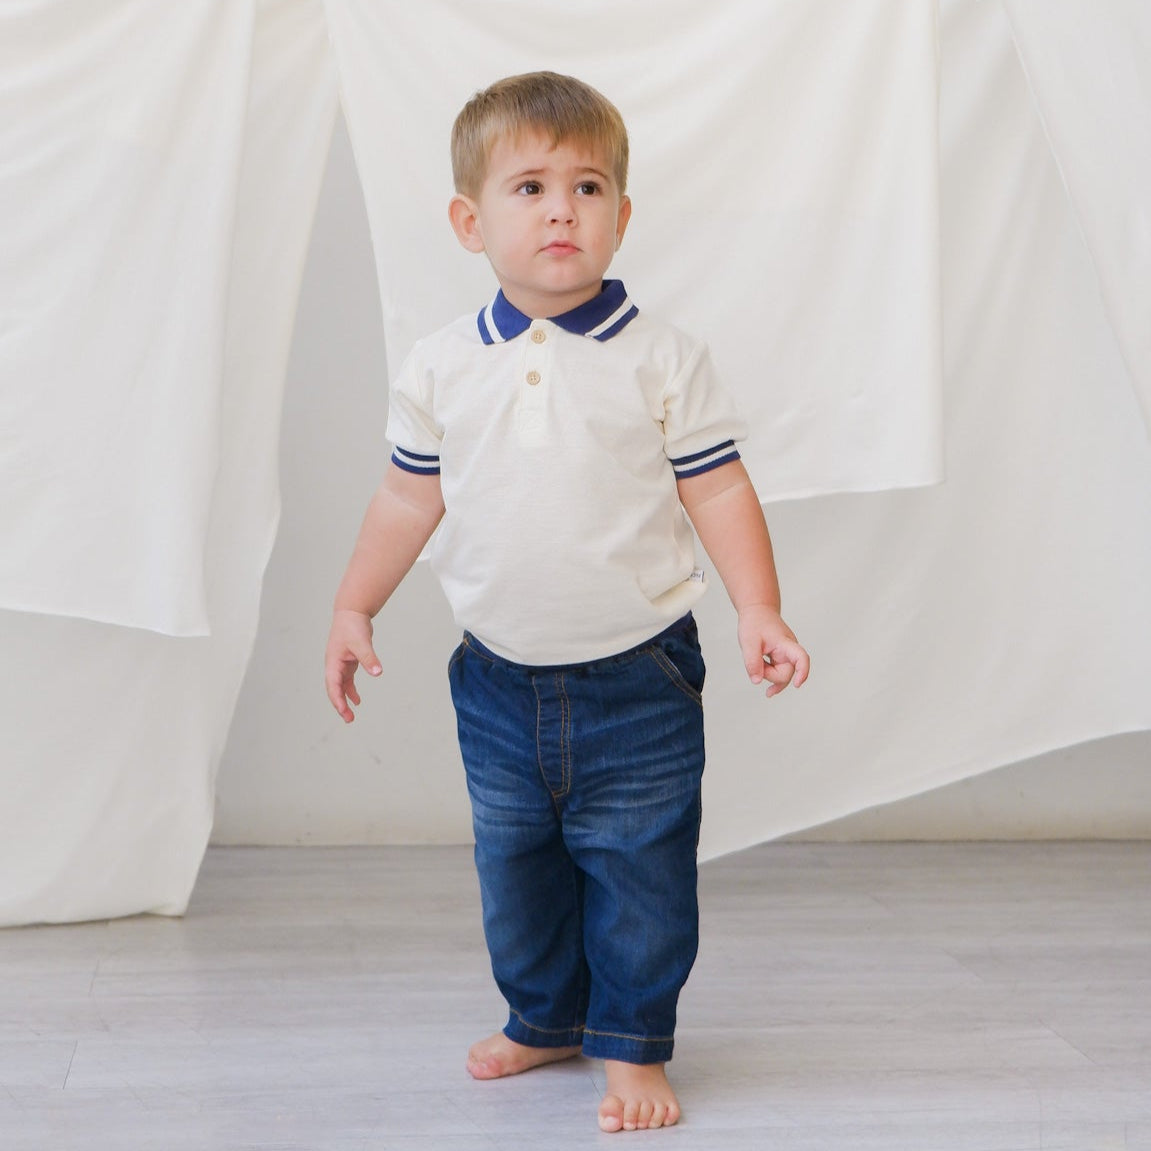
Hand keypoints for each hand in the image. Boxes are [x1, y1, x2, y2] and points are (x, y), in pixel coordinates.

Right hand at [324, 608, 381, 722]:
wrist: (352, 612)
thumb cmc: (353, 626)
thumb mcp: (362, 643)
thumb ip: (369, 658)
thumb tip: (378, 673)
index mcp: (333, 662)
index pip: (333, 685)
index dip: (337, 699)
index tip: (344, 711)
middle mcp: (334, 665)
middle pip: (335, 689)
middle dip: (340, 705)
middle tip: (349, 719)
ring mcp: (341, 664)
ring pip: (341, 686)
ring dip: (345, 700)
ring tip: (352, 715)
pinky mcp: (349, 661)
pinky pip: (348, 680)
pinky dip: (352, 690)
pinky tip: (358, 700)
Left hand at [737, 604, 809, 697]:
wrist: (757, 611)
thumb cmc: (754, 623)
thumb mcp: (748, 642)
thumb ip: (752, 662)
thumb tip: (757, 681)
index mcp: (786, 643)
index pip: (801, 657)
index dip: (802, 672)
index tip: (797, 684)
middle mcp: (790, 650)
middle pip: (786, 674)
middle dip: (769, 675)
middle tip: (754, 664)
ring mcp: (786, 655)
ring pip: (782, 676)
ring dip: (768, 675)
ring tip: (755, 667)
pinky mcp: (781, 658)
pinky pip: (779, 673)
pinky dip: (770, 677)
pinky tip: (768, 687)